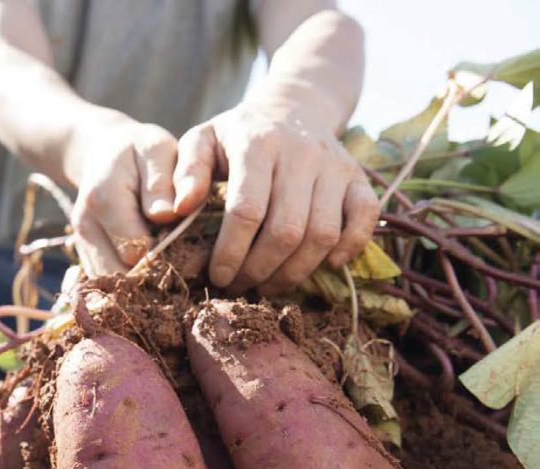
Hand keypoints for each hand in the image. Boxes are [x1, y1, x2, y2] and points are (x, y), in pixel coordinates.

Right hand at [68, 115, 178, 276]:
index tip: (190, 248)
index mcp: (104, 199)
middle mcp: (86, 226)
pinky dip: (130, 284)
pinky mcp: (85, 255)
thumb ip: (161, 181)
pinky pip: (107, 283)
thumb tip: (166, 215)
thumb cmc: (139, 150)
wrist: (102, 153)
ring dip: (141, 285)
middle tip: (183, 265)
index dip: (167, 253)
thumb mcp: (156, 149)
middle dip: (154, 276)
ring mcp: (82, 244)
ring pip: (112, 285)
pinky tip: (152, 271)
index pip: (136, 248)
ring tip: (168, 271)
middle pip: (121, 274)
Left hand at [173, 99, 379, 294]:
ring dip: (295, 271)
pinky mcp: (358, 177)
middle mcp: (302, 154)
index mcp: (257, 144)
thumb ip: (185, 172)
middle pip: (286, 230)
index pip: (246, 210)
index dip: (231, 252)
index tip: (217, 276)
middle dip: (259, 269)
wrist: (294, 107)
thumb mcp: (201, 141)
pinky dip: (350, 247)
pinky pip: (366, 218)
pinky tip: (326, 265)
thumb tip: (177, 209)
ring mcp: (335, 165)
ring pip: (323, 234)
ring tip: (268, 285)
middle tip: (240, 287)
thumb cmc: (237, 135)